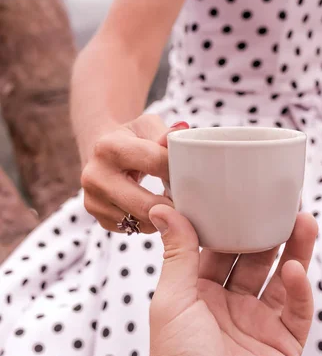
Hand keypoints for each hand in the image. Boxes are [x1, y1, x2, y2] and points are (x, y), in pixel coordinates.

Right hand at [81, 115, 187, 232]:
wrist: (100, 152)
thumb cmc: (131, 138)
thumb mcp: (146, 127)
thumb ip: (164, 134)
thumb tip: (182, 132)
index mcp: (108, 148)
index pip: (156, 163)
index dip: (179, 171)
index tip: (194, 174)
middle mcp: (95, 176)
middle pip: (147, 204)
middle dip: (174, 204)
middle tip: (189, 198)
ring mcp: (94, 202)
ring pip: (143, 222)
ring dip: (164, 216)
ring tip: (171, 200)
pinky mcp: (100, 219)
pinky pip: (136, 229)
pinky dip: (152, 222)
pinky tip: (155, 207)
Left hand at [147, 205, 317, 355]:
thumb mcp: (172, 297)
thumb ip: (178, 252)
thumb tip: (164, 209)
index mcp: (201, 292)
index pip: (222, 249)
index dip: (234, 225)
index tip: (245, 198)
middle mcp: (231, 304)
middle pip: (256, 260)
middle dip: (270, 233)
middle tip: (283, 205)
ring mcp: (259, 323)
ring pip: (282, 279)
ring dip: (294, 252)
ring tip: (304, 223)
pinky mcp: (283, 343)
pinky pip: (297, 310)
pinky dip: (300, 289)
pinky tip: (296, 271)